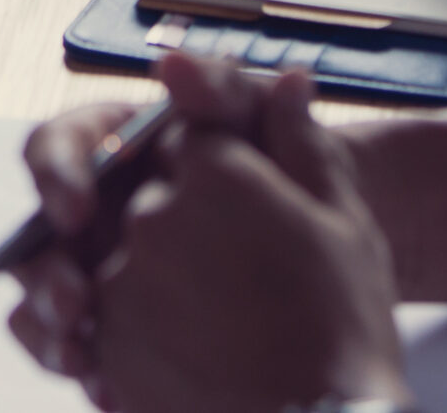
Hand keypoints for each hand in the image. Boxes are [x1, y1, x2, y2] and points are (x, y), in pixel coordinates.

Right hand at [9, 62, 288, 396]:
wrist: (319, 237)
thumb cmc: (276, 159)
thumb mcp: (259, 119)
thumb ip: (219, 85)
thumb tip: (175, 62)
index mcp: (105, 149)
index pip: (54, 150)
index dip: (55, 177)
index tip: (75, 206)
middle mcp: (87, 212)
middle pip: (35, 238)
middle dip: (44, 274)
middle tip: (76, 303)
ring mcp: (95, 273)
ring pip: (43, 303)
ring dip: (50, 330)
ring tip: (84, 354)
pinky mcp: (112, 329)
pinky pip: (77, 353)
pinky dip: (86, 371)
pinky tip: (114, 388)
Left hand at [95, 61, 411, 412]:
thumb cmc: (346, 330)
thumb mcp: (344, 221)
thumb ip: (299, 142)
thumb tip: (286, 83)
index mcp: (211, 170)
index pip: (192, 146)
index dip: (223, 178)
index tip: (253, 217)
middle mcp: (151, 215)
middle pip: (150, 203)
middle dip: (188, 237)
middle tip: (243, 288)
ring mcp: (119, 284)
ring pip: (120, 266)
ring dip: (155, 293)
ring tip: (217, 334)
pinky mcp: (103, 350)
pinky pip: (100, 330)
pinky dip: (135, 345)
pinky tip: (188, 364)